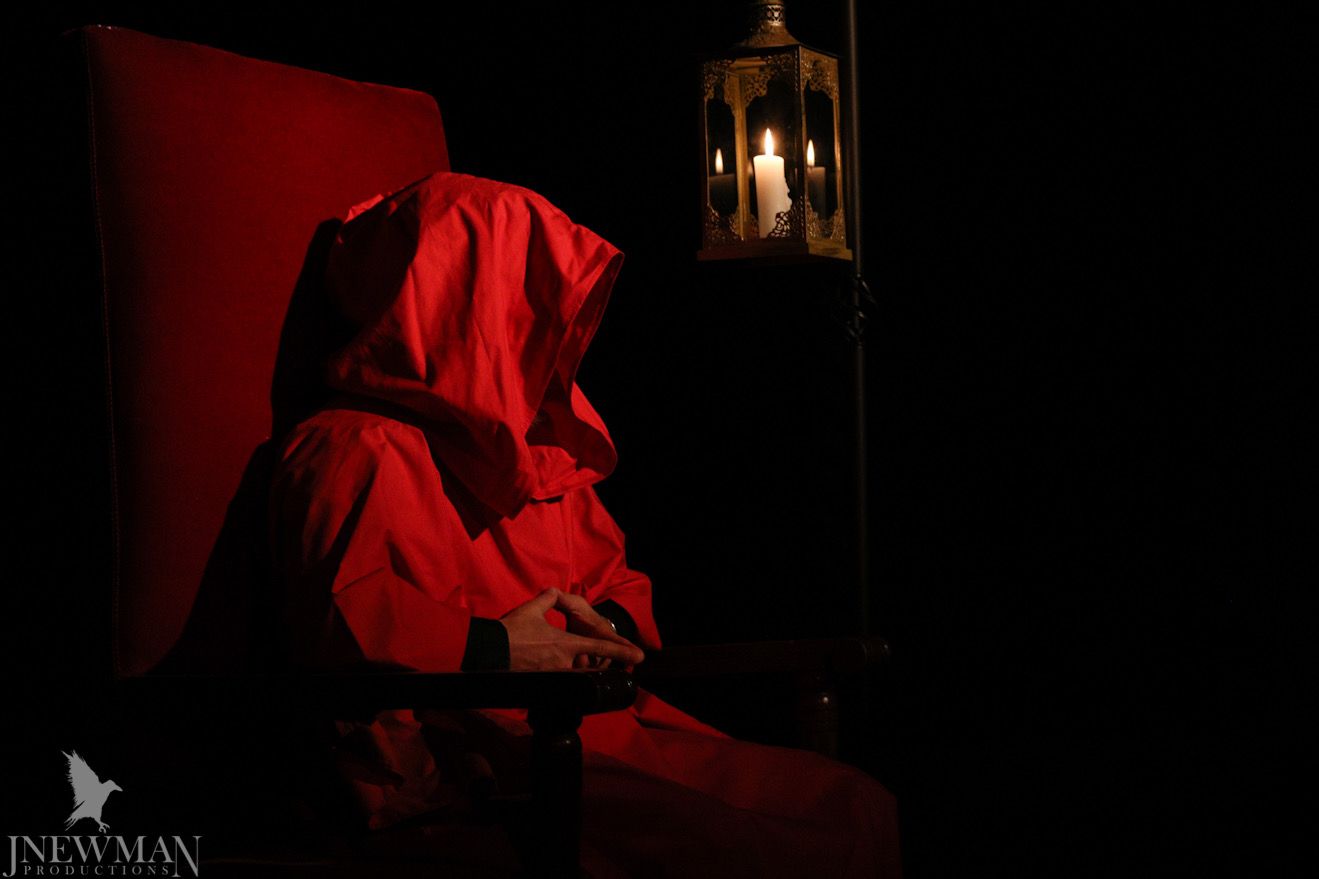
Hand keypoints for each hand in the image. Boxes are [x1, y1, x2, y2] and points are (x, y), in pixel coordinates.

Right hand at [499, 588, 644, 670]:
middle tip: (606, 664)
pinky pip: (561, 683)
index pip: (600, 647)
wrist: (490, 650)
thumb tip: (553, 591)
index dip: (621, 651)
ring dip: (581, 672)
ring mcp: (553, 676)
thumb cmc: (512, 629)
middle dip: (598, 666)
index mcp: (565, 643)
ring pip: (576, 677)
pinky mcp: (541, 684)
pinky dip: (566, 681)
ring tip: (577, 667)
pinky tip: (562, 679)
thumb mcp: (532, 609)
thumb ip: (549, 599)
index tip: (639, 657)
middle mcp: (564, 662)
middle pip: (591, 668)